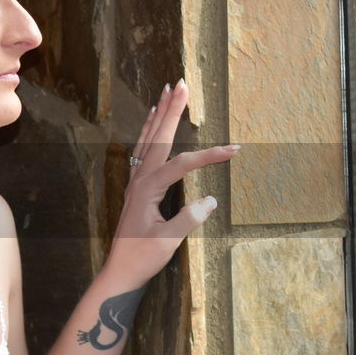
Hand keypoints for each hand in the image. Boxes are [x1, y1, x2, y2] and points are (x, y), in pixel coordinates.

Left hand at [107, 79, 237, 284]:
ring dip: (161, 114)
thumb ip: (188, 220)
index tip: (234, 151)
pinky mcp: (138, 186)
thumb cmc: (142, 258)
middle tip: (182, 83)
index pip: (183, 165)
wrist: (120, 271)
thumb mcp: (167, 242)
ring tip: (168, 89)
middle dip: (172, 110)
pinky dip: (150, 130)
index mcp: (148, 189)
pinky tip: (152, 119)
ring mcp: (137, 181)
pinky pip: (143, 149)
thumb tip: (210, 201)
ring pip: (149, 139)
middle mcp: (140, 179)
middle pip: (159, 138)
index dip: (209, 156)